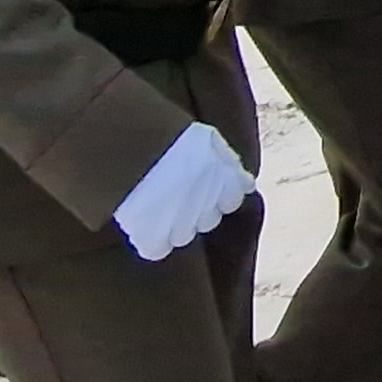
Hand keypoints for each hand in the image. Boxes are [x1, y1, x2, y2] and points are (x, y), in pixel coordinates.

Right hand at [112, 123, 255, 260]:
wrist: (134, 145)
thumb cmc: (168, 132)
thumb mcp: (207, 137)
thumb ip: (227, 161)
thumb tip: (246, 183)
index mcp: (227, 182)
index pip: (234, 198)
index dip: (218, 191)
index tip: (201, 181)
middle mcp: (209, 208)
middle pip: (208, 219)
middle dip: (195, 208)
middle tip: (172, 190)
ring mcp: (182, 227)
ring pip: (182, 235)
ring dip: (172, 224)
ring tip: (152, 202)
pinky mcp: (153, 239)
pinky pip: (155, 249)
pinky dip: (150, 240)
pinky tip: (140, 222)